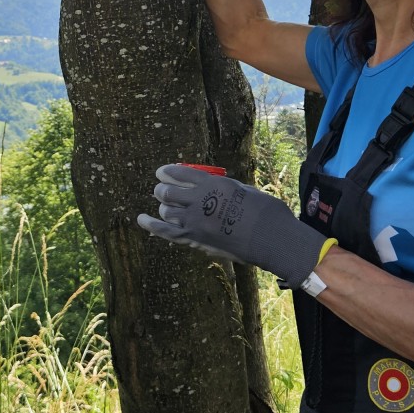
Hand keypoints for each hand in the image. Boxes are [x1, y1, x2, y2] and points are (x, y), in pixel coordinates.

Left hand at [137, 164, 326, 287]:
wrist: (273, 240)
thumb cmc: (266, 212)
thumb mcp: (245, 190)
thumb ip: (223, 188)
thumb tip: (211, 187)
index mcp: (214, 184)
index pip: (180, 173)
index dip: (167, 172)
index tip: (162, 172)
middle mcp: (200, 201)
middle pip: (168, 192)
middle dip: (163, 189)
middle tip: (162, 191)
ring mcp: (196, 222)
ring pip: (166, 211)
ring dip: (164, 207)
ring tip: (165, 206)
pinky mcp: (195, 240)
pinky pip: (166, 232)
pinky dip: (150, 225)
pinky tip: (141, 219)